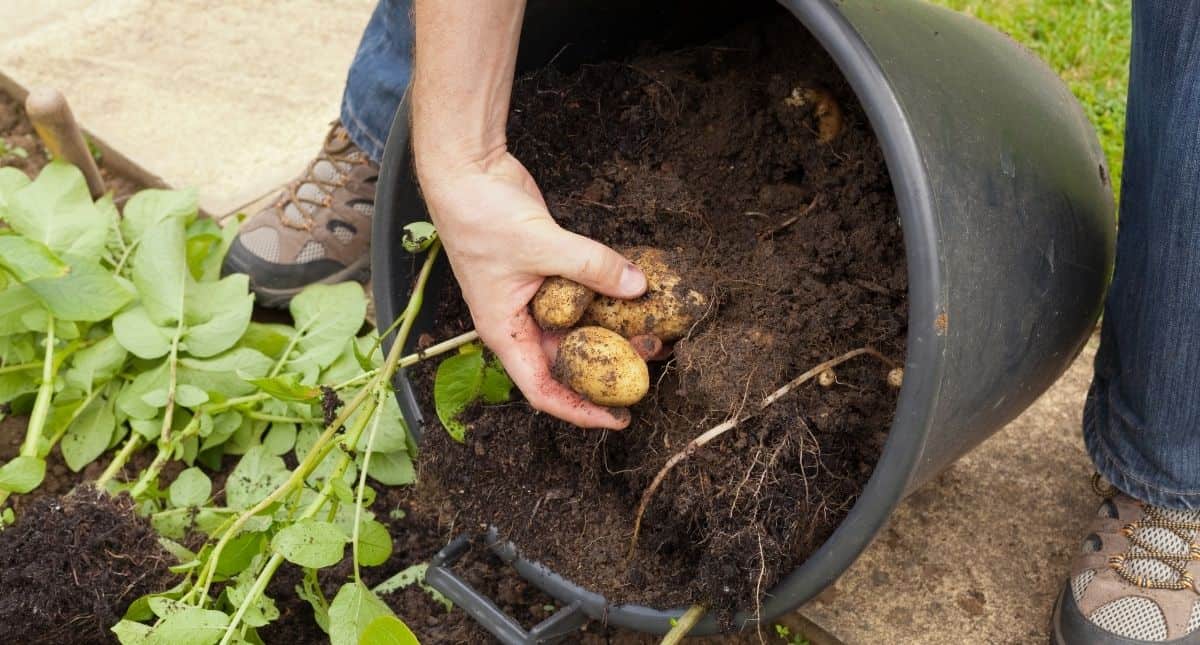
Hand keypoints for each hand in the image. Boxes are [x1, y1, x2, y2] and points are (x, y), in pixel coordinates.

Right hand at [419, 150, 648, 428]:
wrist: (466, 171)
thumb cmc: (480, 215)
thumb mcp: (542, 244)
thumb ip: (592, 266)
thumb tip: (637, 287)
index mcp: (506, 332)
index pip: (543, 390)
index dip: (580, 411)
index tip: (617, 419)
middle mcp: (519, 322)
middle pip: (566, 362)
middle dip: (606, 370)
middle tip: (649, 368)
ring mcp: (533, 298)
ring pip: (577, 329)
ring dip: (611, 333)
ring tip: (651, 334)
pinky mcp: (547, 272)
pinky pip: (580, 297)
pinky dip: (604, 298)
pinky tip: (633, 297)